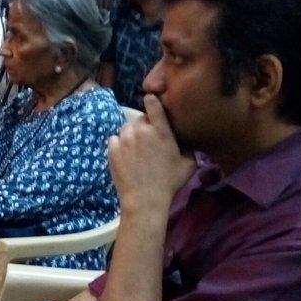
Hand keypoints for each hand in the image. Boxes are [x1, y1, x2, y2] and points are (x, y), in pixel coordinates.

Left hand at [107, 94, 195, 213]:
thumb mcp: (189, 163)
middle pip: (140, 119)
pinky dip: (120, 145)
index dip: (152, 101)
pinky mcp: (112, 149)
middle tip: (149, 142)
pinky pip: (115, 139)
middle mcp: (141, 130)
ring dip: (132, 135)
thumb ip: (187, 146)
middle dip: (145, 126)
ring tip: (137, 151)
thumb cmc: (169, 182)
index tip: (152, 103)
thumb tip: (184, 138)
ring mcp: (124, 139)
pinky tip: (126, 157)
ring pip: (127, 128)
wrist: (144, 199)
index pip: (152, 103)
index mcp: (161, 130)